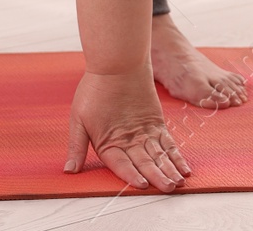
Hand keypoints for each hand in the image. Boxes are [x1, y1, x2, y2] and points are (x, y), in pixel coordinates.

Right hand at [65, 65, 190, 191]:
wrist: (116, 64)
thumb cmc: (94, 89)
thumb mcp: (79, 118)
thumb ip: (77, 146)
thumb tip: (68, 170)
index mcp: (106, 145)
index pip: (120, 165)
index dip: (131, 175)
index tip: (142, 184)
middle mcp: (126, 144)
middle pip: (143, 164)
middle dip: (156, 177)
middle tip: (168, 187)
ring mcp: (142, 136)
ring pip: (157, 158)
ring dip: (168, 170)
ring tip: (177, 183)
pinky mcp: (157, 127)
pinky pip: (168, 146)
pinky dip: (176, 157)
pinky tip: (183, 169)